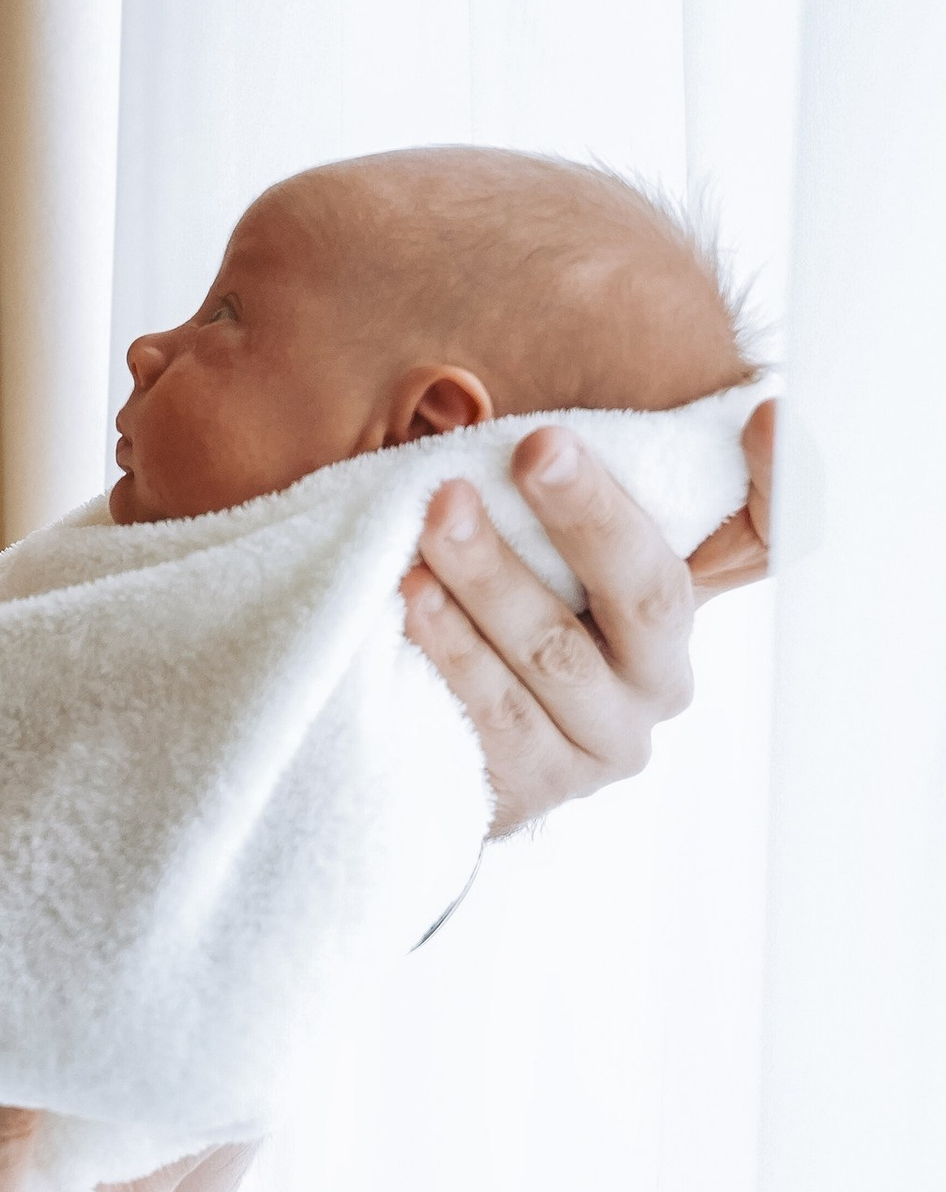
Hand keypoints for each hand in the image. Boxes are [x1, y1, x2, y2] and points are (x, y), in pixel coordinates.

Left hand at [402, 399, 775, 834]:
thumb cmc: (493, 603)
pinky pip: (496, 712)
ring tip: (440, 517)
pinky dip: (451, 648)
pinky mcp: (538, 784)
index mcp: (679, 598)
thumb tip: (560, 407)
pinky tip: (412, 598)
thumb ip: (569, 482)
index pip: (766, 539)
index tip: (764, 413)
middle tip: (536, 447)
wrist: (432, 740)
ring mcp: (604, 736)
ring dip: (493, 577)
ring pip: (556, 653)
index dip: (780, 481)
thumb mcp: (539, 538)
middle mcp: (661, 672)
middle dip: (589, 514)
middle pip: (649, 591)